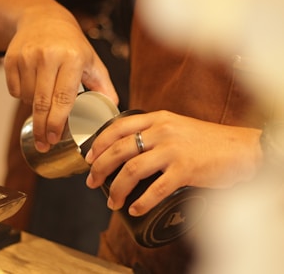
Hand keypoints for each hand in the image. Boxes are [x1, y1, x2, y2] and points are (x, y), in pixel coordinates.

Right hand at [0, 0, 117, 151]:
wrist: (43, 18)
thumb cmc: (71, 44)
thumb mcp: (92, 60)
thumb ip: (103, 85)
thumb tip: (113, 109)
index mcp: (72, 58)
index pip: (63, 98)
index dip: (57, 123)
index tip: (54, 139)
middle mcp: (48, 56)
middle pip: (42, 103)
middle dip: (42, 128)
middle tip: (43, 144)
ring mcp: (27, 56)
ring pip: (26, 98)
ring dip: (34, 107)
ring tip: (44, 97)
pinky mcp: (11, 58)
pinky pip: (13, 90)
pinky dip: (21, 95)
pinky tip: (31, 86)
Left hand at [85, 110, 262, 215]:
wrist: (239, 148)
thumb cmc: (206, 140)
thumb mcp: (176, 126)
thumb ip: (154, 132)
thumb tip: (127, 150)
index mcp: (157, 119)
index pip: (117, 127)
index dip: (98, 143)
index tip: (89, 158)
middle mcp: (162, 132)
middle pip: (119, 149)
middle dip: (99, 168)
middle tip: (92, 182)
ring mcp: (173, 150)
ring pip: (132, 170)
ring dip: (117, 189)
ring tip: (112, 201)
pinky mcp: (185, 170)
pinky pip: (155, 189)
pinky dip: (142, 202)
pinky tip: (135, 209)